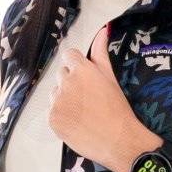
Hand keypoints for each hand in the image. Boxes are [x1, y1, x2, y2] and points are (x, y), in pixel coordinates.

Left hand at [47, 21, 157, 171]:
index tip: (86, 80)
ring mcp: (57, 101)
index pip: (69, 56)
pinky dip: (62, 116)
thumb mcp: (111, 78)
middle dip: (71, 83)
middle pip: (61, 75)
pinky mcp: (52, 119)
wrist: (119, 141)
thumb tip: (103, 31)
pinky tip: (76, 123)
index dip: (77, 67)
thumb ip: (101, 54)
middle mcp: (66, 82)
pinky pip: (52, 112)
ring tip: (82, 112)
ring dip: (64, 99)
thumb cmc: (118, 109)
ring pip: (55, 93)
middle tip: (88, 99)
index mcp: (81, 70)